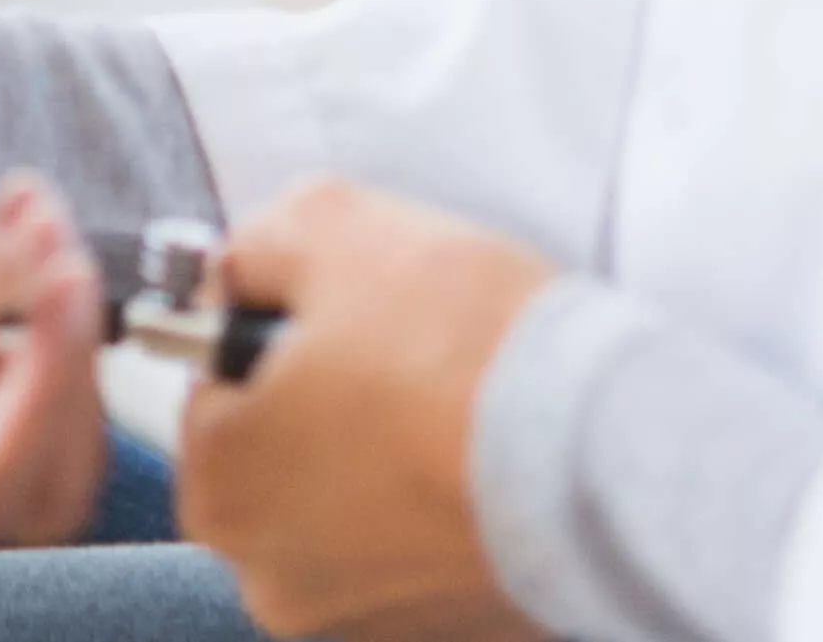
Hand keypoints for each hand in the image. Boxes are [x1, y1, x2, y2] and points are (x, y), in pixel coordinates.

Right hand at [0, 16, 118, 548]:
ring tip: (32, 210)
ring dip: (59, 327)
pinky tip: (14, 206)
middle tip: (54, 249)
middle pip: (24, 482)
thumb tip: (2, 285)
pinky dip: (33, 291)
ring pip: (29, 422)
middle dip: (71, 373)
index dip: (44, 397)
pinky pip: (5, 357)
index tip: (51, 280)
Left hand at [175, 182, 554, 641]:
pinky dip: (445, 506)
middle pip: (283, 452)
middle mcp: (269, 575)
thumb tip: (241, 270)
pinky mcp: (444, 632)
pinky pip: (423, 548)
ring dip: (390, 456)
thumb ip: (257, 246)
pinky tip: (487, 460)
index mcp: (218, 486)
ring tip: (458, 404)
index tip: (341, 314)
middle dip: (330, 399)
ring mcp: (359, 618)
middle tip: (406, 350)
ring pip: (355, 505)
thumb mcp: (329, 222)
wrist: (604, 453)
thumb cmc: (461, 346)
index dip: (278, 329)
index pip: (218, 383)